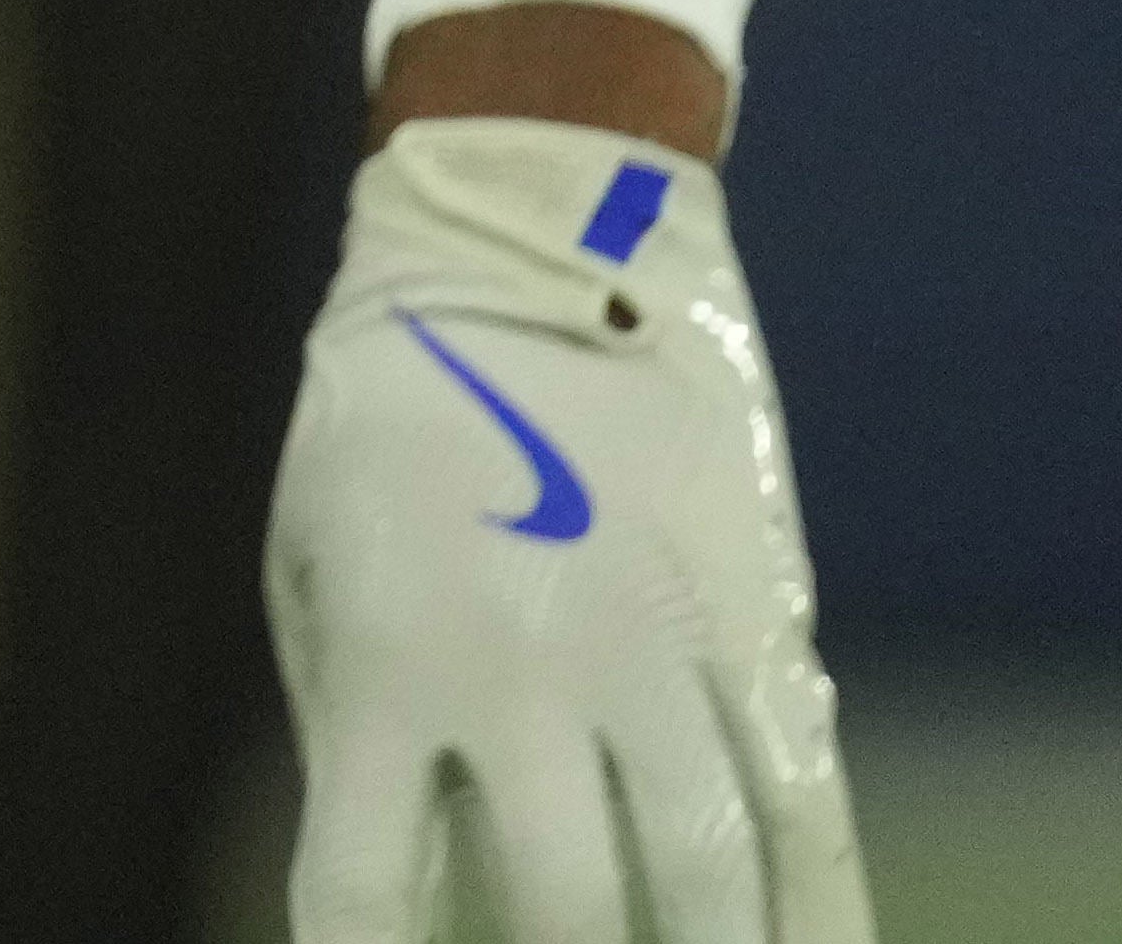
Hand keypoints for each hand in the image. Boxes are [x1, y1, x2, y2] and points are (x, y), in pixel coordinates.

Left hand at [274, 118, 869, 943]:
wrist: (522, 255)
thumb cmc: (382, 424)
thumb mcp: (315, 564)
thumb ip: (356, 730)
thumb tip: (422, 881)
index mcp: (388, 665)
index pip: (361, 884)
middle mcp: (524, 675)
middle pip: (564, 904)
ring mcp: (654, 651)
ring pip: (709, 872)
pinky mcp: (754, 623)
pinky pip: (804, 799)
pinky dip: (820, 902)